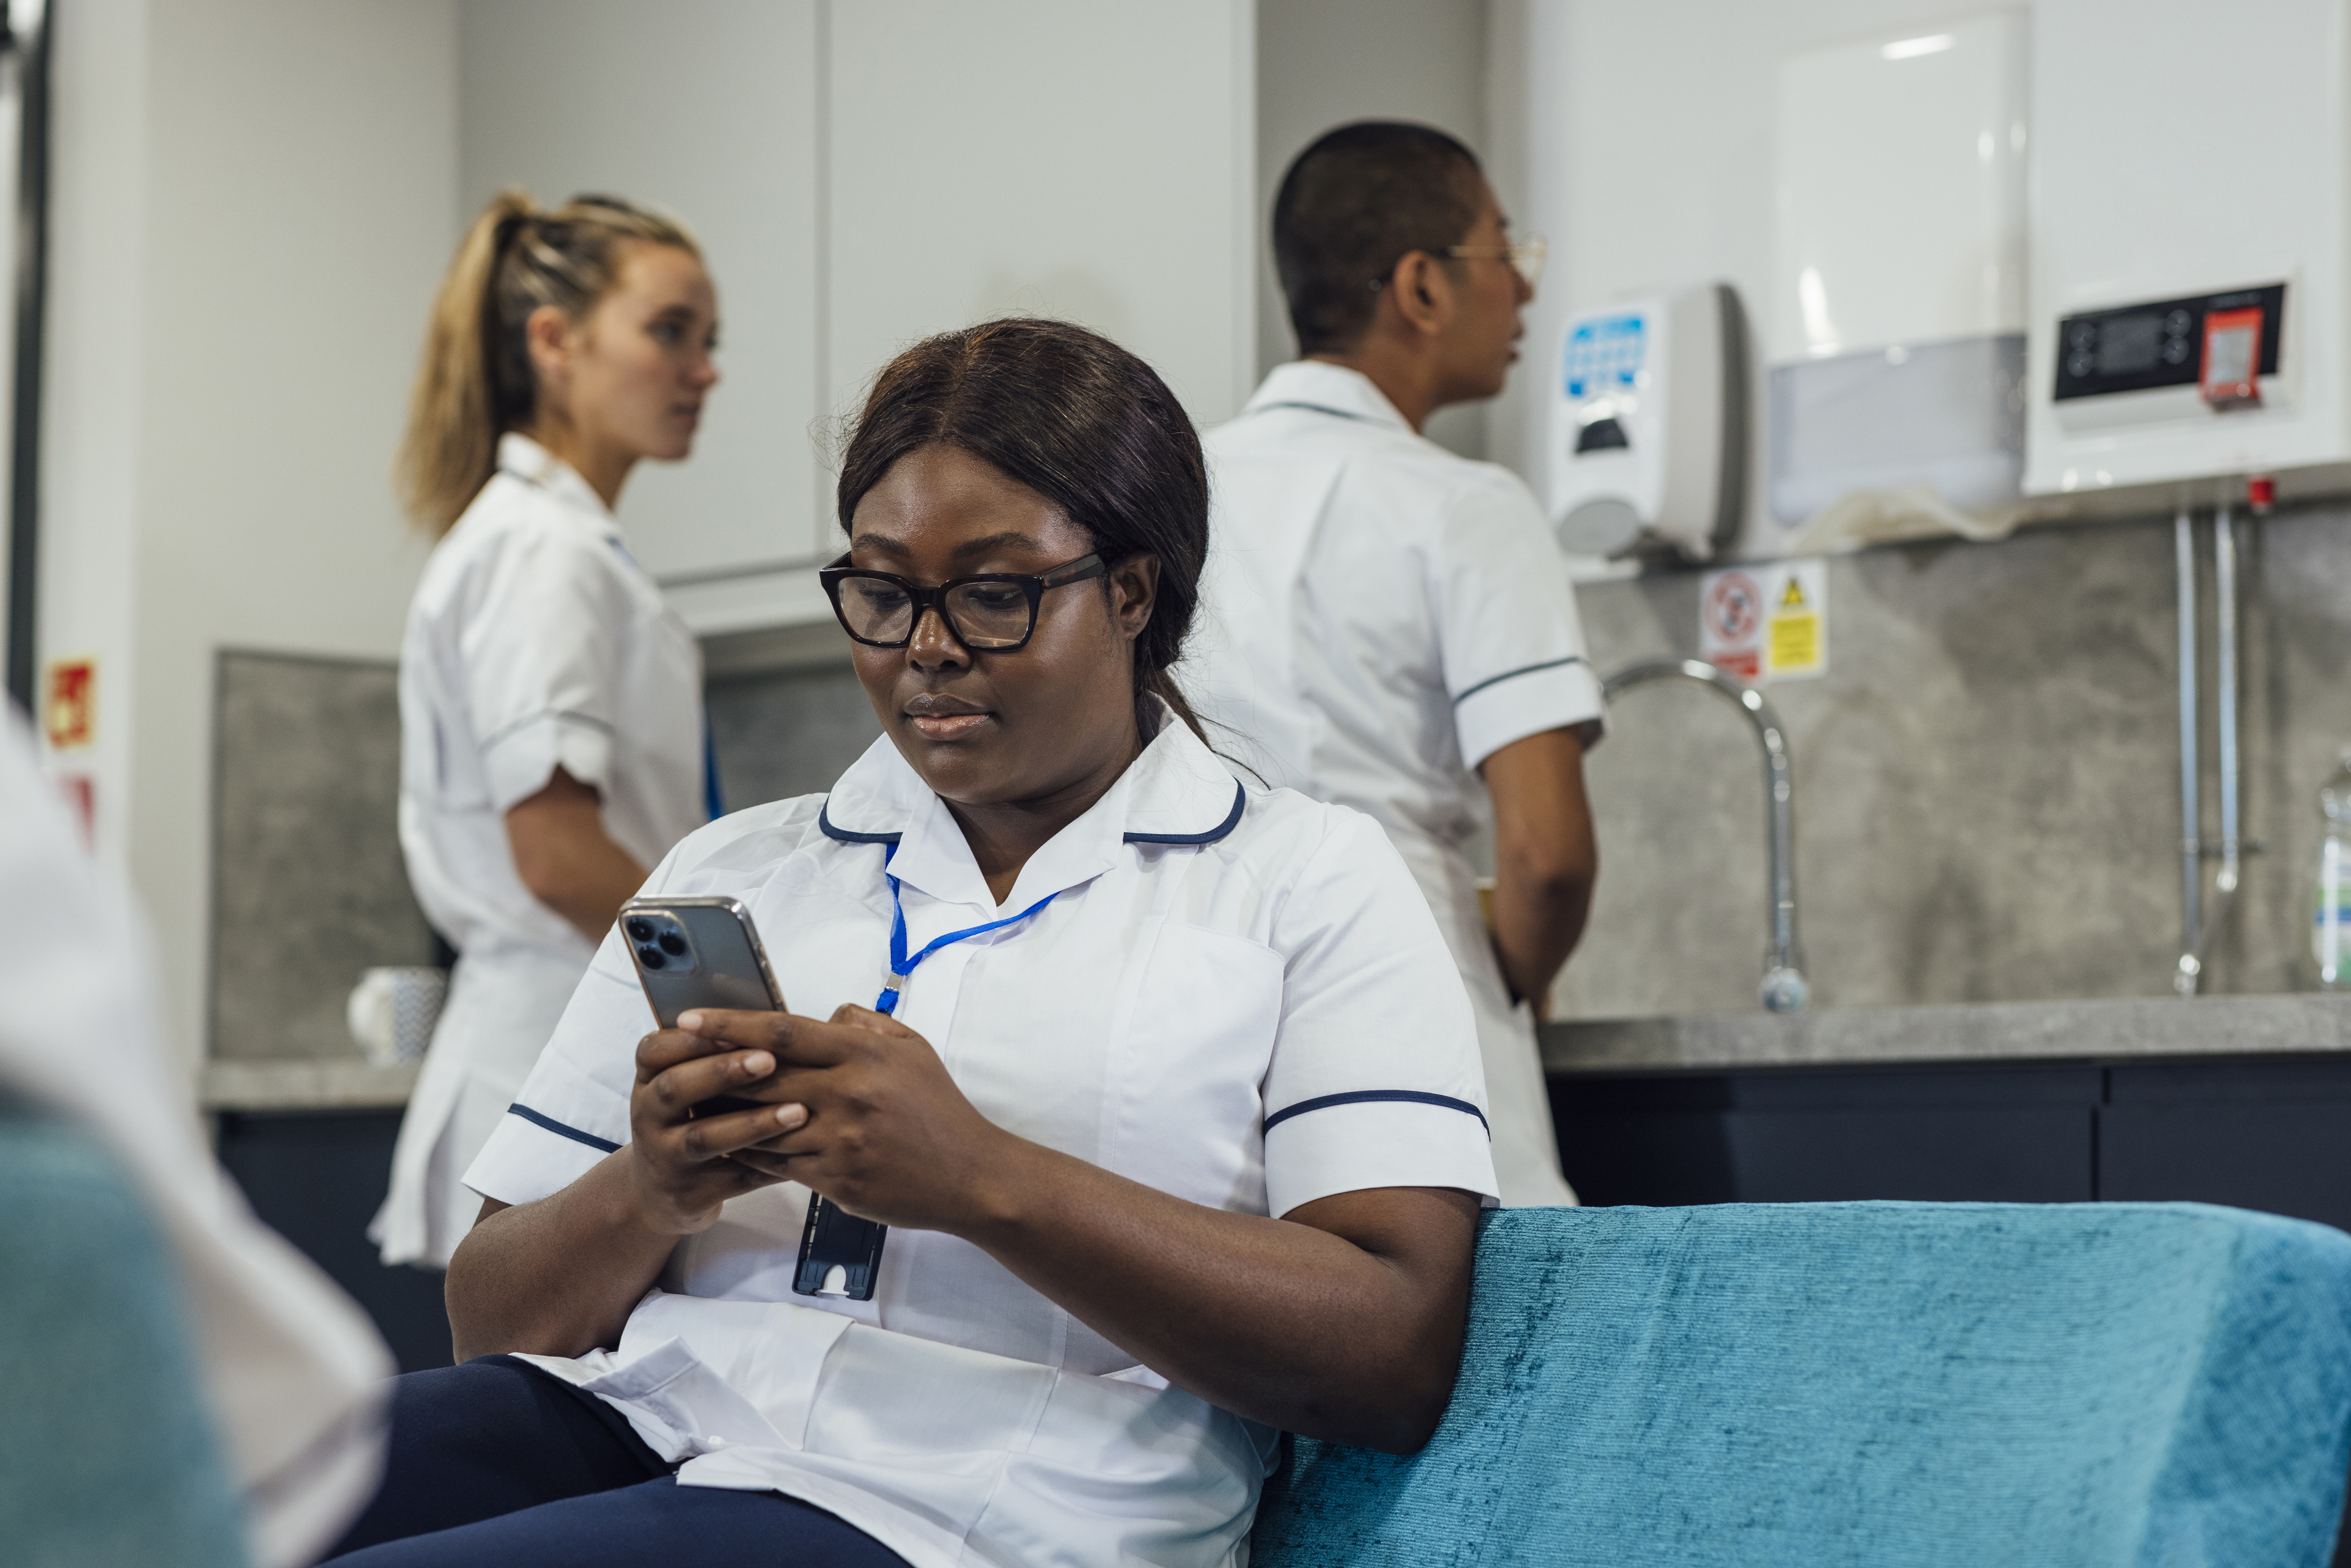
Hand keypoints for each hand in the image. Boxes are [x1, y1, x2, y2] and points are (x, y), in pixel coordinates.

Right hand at [624, 1025, 808, 1233]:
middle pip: (676, 1088)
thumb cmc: (690, 1121)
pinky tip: (802, 1155)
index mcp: (650, 1080)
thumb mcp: (688, 1086)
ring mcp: (666, 1158)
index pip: (655, 1051)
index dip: (692, 1039)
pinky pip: (732, 1179)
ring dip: (752, 1123)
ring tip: (798, 1111)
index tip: (734, 1030)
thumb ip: (719, 1054)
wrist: (660, 1192)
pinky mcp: (689, 1193)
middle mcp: (649, 1117)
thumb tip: (786, 1020)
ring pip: (703, 1138)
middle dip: (721, 1071)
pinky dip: (767, 1167)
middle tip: (768, 1060)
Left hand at [673, 1004, 1019, 1233]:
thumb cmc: (941, 1111)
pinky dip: (751, 1151)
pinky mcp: (834, 1178)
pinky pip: (777, 1163)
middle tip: (673, 1057)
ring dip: (724, 1114)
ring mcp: (839, 1138)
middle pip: (761, 1074)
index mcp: (863, 1054)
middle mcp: (847, 1093)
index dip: (732, 1023)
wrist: (971, 1176)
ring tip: (691, 1103)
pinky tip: (732, 1144)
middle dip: (712, 1065)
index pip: (783, 1030)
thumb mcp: (913, 1051)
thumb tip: (828, 1015)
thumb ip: (868, 1026)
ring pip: (761, 1122)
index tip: (691, 1018)